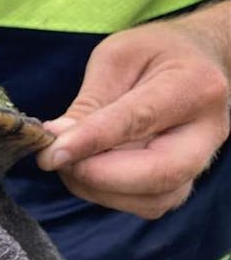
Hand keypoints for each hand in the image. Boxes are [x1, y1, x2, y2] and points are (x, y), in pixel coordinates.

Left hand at [37, 3, 229, 218]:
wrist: (197, 61)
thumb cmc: (154, 54)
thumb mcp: (116, 57)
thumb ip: (89, 101)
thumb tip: (57, 139)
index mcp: (193, 85)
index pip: (138, 120)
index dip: (91, 141)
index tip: (52, 152)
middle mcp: (207, 131)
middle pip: (160, 174)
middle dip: (97, 175)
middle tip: (56, 158)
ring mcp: (199, 163)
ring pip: (151, 200)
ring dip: (96, 188)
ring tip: (69, 158)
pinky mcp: (182, 184)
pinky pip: (144, 205)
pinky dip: (106, 194)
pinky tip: (87, 168)